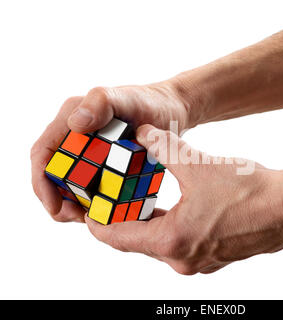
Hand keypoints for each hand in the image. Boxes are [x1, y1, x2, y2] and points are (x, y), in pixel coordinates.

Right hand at [31, 81, 191, 221]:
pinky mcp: (102, 161)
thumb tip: (75, 123)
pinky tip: (106, 211)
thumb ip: (100, 103)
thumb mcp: (125, 99)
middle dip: (58, 199)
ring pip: (70, 183)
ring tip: (92, 217)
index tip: (55, 207)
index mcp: (70, 118)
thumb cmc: (147, 101)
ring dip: (75, 203)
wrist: (169, 110)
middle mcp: (73, 136)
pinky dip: (93, 199)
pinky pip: (90, 185)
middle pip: (53, 174)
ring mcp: (87, 150)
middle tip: (78, 217)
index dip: (42, 182)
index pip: (43, 153)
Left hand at [85, 125, 282, 273]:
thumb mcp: (196, 163)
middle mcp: (181, 259)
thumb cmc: (248, 190)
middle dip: (122, 217)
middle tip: (113, 194)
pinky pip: (179, 243)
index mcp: (170, 241)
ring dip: (147, 221)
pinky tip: (173, 205)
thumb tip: (141, 132)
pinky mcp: (213, 256)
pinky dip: (169, 226)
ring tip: (138, 197)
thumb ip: (163, 146)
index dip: (97, 219)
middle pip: (135, 240)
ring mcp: (199, 261)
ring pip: (158, 242)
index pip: (115, 236)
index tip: (90, 205)